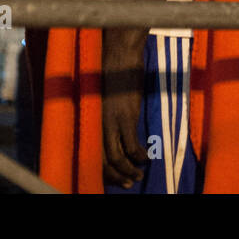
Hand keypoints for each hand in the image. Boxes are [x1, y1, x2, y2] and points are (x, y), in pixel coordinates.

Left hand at [101, 29, 148, 187]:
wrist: (120, 56)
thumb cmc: (114, 74)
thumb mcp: (106, 99)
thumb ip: (108, 116)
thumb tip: (115, 130)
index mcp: (92, 121)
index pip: (93, 154)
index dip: (104, 170)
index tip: (115, 178)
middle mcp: (98, 125)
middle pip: (103, 161)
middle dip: (116, 176)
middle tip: (128, 183)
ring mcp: (112, 122)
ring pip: (117, 157)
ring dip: (129, 169)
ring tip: (138, 175)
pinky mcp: (126, 117)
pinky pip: (132, 144)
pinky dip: (139, 155)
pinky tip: (145, 158)